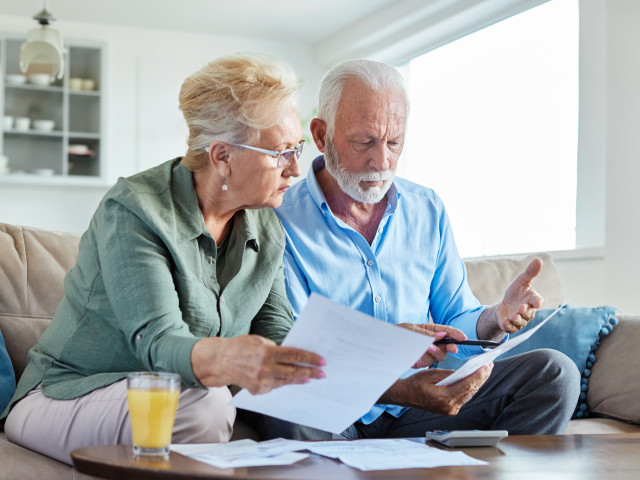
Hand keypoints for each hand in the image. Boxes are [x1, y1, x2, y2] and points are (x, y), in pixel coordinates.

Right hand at [191, 335, 325, 394]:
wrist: (220, 361)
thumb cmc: (241, 347)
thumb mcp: (259, 341)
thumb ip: (276, 348)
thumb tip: (294, 354)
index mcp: (266, 352)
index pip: (294, 355)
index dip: (310, 359)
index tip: (322, 361)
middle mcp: (264, 368)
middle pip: (293, 372)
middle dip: (310, 373)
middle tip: (322, 374)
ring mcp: (261, 381)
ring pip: (286, 381)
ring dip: (300, 380)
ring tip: (311, 378)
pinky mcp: (258, 390)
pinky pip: (276, 387)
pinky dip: (285, 383)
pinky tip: (294, 382)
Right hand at [379, 363, 492, 414]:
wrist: (406, 395)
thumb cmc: (416, 383)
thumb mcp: (433, 373)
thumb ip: (451, 374)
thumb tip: (466, 372)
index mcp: (444, 397)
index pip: (467, 385)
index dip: (479, 375)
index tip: (487, 366)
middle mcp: (449, 407)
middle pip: (471, 390)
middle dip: (482, 377)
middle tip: (489, 365)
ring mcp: (450, 410)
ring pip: (469, 394)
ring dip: (478, 382)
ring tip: (485, 371)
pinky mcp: (450, 410)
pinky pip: (464, 397)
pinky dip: (470, 388)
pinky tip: (475, 379)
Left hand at [398, 323, 466, 367]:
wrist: (385, 345)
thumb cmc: (398, 333)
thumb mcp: (411, 330)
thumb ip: (426, 334)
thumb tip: (442, 334)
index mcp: (430, 330)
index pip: (447, 331)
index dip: (456, 334)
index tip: (463, 337)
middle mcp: (432, 342)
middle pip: (447, 346)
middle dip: (451, 347)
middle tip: (453, 349)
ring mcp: (428, 352)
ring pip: (440, 355)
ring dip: (436, 352)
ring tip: (428, 348)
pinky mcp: (423, 361)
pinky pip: (429, 362)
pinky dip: (426, 358)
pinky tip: (420, 354)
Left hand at [496, 258, 544, 333]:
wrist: (504, 305)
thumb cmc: (516, 293)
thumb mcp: (521, 281)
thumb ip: (530, 273)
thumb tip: (538, 260)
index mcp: (532, 300)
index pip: (537, 301)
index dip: (537, 302)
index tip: (537, 302)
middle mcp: (528, 312)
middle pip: (529, 313)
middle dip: (525, 311)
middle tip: (521, 308)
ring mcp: (520, 320)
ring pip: (521, 322)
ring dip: (517, 319)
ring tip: (513, 315)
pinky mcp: (511, 326)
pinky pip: (511, 328)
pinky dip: (508, 325)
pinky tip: (505, 321)